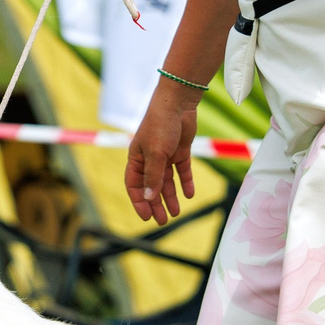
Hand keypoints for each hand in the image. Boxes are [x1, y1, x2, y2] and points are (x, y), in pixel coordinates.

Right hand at [125, 80, 200, 223]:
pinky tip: (189, 194)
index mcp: (137, 158)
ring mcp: (165, 155)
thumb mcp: (156, 154)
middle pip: (151, 186)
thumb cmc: (160, 125)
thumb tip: (148, 198)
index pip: (134, 185)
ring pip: (167, 181)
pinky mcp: (180, 150)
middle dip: (156, 204)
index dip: (139, 202)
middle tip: (164, 221)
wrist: (178, 103)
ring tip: (177, 212)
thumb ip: (153, 177)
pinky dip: (185, 182)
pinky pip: (182, 171)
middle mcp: (149, 158)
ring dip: (171, 197)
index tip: (146, 217)